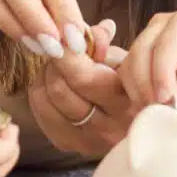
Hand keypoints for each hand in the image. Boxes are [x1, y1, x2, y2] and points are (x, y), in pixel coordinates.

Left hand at [26, 20, 136, 157]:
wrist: (137, 119)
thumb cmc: (130, 81)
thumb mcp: (124, 57)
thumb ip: (102, 42)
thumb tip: (81, 31)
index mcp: (127, 104)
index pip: (83, 78)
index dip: (66, 53)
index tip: (61, 36)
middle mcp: (108, 129)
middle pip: (59, 89)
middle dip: (55, 63)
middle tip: (62, 51)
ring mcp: (86, 142)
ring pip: (45, 100)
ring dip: (46, 76)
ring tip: (59, 68)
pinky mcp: (68, 145)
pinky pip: (39, 113)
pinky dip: (41, 93)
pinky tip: (55, 85)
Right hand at [119, 9, 176, 116]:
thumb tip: (169, 101)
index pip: (165, 46)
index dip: (161, 76)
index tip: (165, 103)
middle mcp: (164, 24)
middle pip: (140, 52)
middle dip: (146, 86)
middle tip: (159, 113)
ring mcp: (149, 38)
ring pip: (129, 65)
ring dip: (138, 92)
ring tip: (158, 113)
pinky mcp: (141, 56)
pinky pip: (127, 75)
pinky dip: (135, 94)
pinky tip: (151, 108)